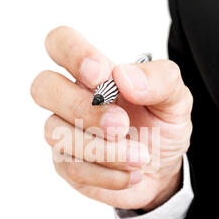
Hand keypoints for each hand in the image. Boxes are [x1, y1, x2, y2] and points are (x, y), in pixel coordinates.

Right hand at [31, 26, 192, 210]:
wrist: (163, 171)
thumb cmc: (162, 128)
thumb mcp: (176, 101)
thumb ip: (160, 80)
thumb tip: (124, 76)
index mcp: (95, 74)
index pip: (60, 43)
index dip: (73, 54)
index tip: (102, 76)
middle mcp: (72, 99)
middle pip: (43, 87)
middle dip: (83, 108)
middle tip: (121, 125)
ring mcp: (64, 133)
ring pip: (57, 134)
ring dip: (104, 150)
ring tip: (142, 157)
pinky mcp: (67, 165)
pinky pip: (73, 169)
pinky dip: (109, 175)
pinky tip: (132, 173)